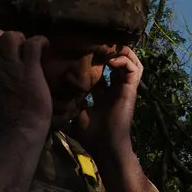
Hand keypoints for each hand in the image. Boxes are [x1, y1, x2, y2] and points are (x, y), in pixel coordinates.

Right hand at [0, 29, 52, 138]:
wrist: (22, 129)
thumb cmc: (11, 120)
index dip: (0, 49)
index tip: (11, 55)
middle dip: (8, 36)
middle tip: (21, 48)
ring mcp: (13, 67)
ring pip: (10, 36)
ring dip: (23, 38)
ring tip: (31, 48)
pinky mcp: (30, 69)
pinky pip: (33, 44)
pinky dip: (41, 41)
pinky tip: (46, 47)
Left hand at [76, 44, 140, 160]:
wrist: (105, 148)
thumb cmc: (91, 136)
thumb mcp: (76, 115)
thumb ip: (71, 103)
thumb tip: (57, 94)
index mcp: (103, 93)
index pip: (102, 70)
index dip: (95, 58)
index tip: (83, 50)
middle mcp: (115, 88)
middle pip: (120, 61)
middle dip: (110, 50)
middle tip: (97, 43)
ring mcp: (124, 88)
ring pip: (131, 61)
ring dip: (121, 52)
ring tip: (108, 48)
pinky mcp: (131, 89)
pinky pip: (133, 69)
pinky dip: (125, 60)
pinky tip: (111, 61)